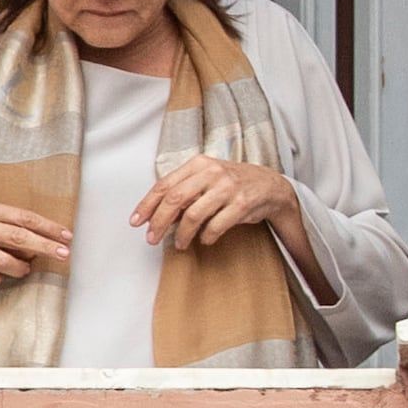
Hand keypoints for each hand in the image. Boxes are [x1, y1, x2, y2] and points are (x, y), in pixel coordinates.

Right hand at [0, 193, 71, 290]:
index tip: (66, 235)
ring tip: (27, 268)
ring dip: (21, 267)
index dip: (48, 227)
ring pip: (3, 261)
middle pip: (19, 238)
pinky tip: (0, 275)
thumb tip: (33, 233)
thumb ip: (4, 218)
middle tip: (63, 254)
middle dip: (45, 247)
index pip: (25, 218)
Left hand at [132, 155, 301, 251]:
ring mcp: (228, 188)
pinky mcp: (242, 204)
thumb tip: (157, 216)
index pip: (165, 185)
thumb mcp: (206, 180)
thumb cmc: (232, 184)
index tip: (136, 221)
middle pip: (175, 199)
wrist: (270, 186)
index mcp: (199, 164)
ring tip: (180, 244)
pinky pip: (215, 226)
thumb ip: (183, 193)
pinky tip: (204, 240)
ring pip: (193, 215)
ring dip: (182, 235)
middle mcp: (212, 173)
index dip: (147, 205)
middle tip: (152, 238)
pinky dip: (206, 237)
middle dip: (159, 222)